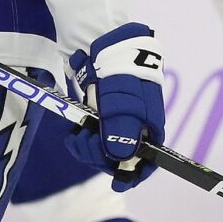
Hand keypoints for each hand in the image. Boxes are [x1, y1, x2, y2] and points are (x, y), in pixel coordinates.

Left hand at [65, 23, 164, 190]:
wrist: (102, 38)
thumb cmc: (120, 68)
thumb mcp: (124, 100)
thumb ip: (122, 131)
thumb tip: (119, 159)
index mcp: (149, 126)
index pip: (148, 160)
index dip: (134, 174)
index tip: (117, 183)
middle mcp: (134, 127)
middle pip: (121, 158)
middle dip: (102, 158)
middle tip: (87, 142)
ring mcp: (114, 120)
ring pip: (103, 150)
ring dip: (89, 149)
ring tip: (78, 136)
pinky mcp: (97, 114)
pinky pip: (89, 138)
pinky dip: (80, 140)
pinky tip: (73, 135)